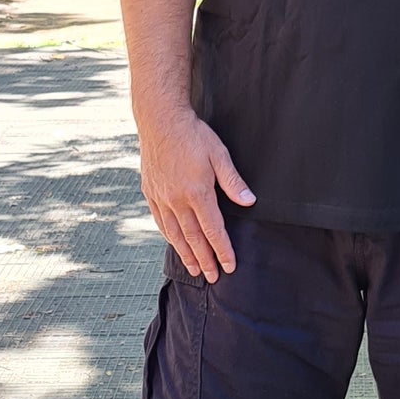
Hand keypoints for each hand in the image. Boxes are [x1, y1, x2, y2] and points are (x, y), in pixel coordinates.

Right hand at [136, 107, 252, 282]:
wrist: (160, 121)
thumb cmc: (193, 135)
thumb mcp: (219, 154)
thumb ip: (232, 181)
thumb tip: (248, 202)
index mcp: (196, 192)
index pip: (213, 230)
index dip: (222, 250)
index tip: (229, 266)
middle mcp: (176, 200)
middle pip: (193, 238)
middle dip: (204, 260)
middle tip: (212, 277)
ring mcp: (161, 198)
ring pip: (175, 233)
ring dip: (186, 253)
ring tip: (194, 269)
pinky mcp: (150, 192)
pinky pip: (160, 221)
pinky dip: (169, 236)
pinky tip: (175, 243)